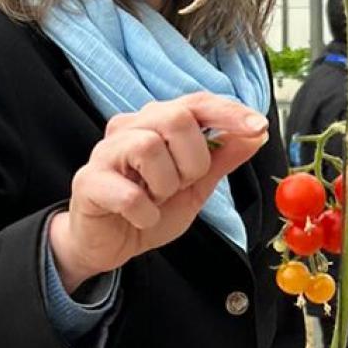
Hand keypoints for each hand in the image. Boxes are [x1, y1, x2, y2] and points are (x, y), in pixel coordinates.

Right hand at [48, 92, 268, 289]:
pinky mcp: (88, 182)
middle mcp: (130, 128)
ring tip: (156, 200)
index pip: (197, 103)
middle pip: (175, 118)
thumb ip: (222, 158)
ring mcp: (106, 152)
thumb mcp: (196, 186)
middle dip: (192, 160)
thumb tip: (256, 133)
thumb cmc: (149, 209)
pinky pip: (129, 193)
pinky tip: (141, 217)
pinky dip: (145, 212)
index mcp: (157, 123)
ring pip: (149, 147)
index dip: (229, 112)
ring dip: (165, 185)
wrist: (109, 245)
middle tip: (182, 185)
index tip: (258, 127)